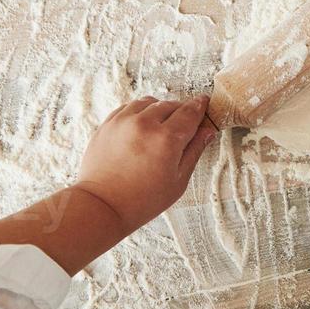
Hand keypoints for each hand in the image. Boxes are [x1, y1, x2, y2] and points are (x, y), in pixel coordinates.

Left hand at [75, 95, 214, 231]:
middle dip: (181, 112)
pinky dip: (139, 112)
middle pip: (171, 105)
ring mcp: (123, 122)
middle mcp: (145, 124)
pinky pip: (129, 107)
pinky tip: (142, 126)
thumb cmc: (141, 200)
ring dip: (159, 109)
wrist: (102, 206)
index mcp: (166, 139)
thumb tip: (206, 132)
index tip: (204, 104)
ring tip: (161, 126)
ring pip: (149, 102)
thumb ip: (194, 151)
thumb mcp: (178, 181)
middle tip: (183, 126)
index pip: (190, 112)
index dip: (200, 107)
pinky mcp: (108, 124)